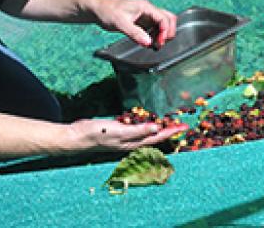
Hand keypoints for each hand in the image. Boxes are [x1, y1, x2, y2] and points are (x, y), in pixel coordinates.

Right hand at [70, 118, 188, 151]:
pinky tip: (146, 119)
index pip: (157, 137)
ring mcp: (125, 137)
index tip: (184, 127)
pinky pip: (137, 128)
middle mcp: (132, 141)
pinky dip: (145, 124)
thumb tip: (158, 128)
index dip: (171, 132)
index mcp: (134, 143)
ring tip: (168, 121)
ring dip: (158, 127)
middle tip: (181, 124)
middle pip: (155, 136)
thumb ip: (139, 130)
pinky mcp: (119, 130)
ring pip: (147, 133)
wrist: (79, 135)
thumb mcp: (120, 131)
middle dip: (168, 130)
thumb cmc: (99, 134)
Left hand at [92, 0, 176, 47]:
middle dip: (168, 31)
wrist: (98, 9)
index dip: (165, 31)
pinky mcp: (141, 21)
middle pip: (168, 18)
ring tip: (155, 45)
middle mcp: (148, 10)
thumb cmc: (108, 12)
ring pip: (162, 23)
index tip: (159, 42)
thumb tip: (149, 43)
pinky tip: (149, 42)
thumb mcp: (120, 23)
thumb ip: (135, 33)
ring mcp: (145, 15)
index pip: (163, 18)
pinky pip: (154, 28)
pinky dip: (155, 35)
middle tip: (161, 43)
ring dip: (162, 34)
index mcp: (145, 7)